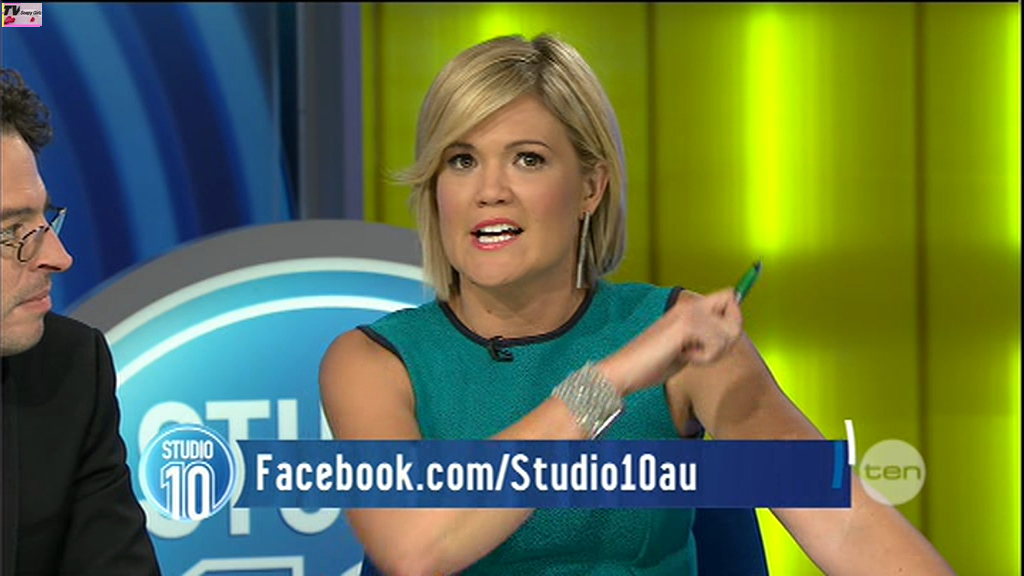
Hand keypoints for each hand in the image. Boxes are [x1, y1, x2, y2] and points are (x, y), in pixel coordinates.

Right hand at [597, 288, 742, 395]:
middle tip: (703, 352)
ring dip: (714, 353)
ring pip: (729, 332)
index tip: (718, 338)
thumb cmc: (652, 363)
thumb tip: (733, 330)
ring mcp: (688, 313)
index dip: (733, 317)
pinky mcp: (686, 326)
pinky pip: (717, 344)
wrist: (625, 369)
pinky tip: (683, 357)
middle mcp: (690, 305)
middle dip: (727, 339)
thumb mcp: (686, 347)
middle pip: (736, 311)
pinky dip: (704, 358)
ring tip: (688, 355)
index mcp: (688, 307)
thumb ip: (706, 336)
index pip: (730, 295)